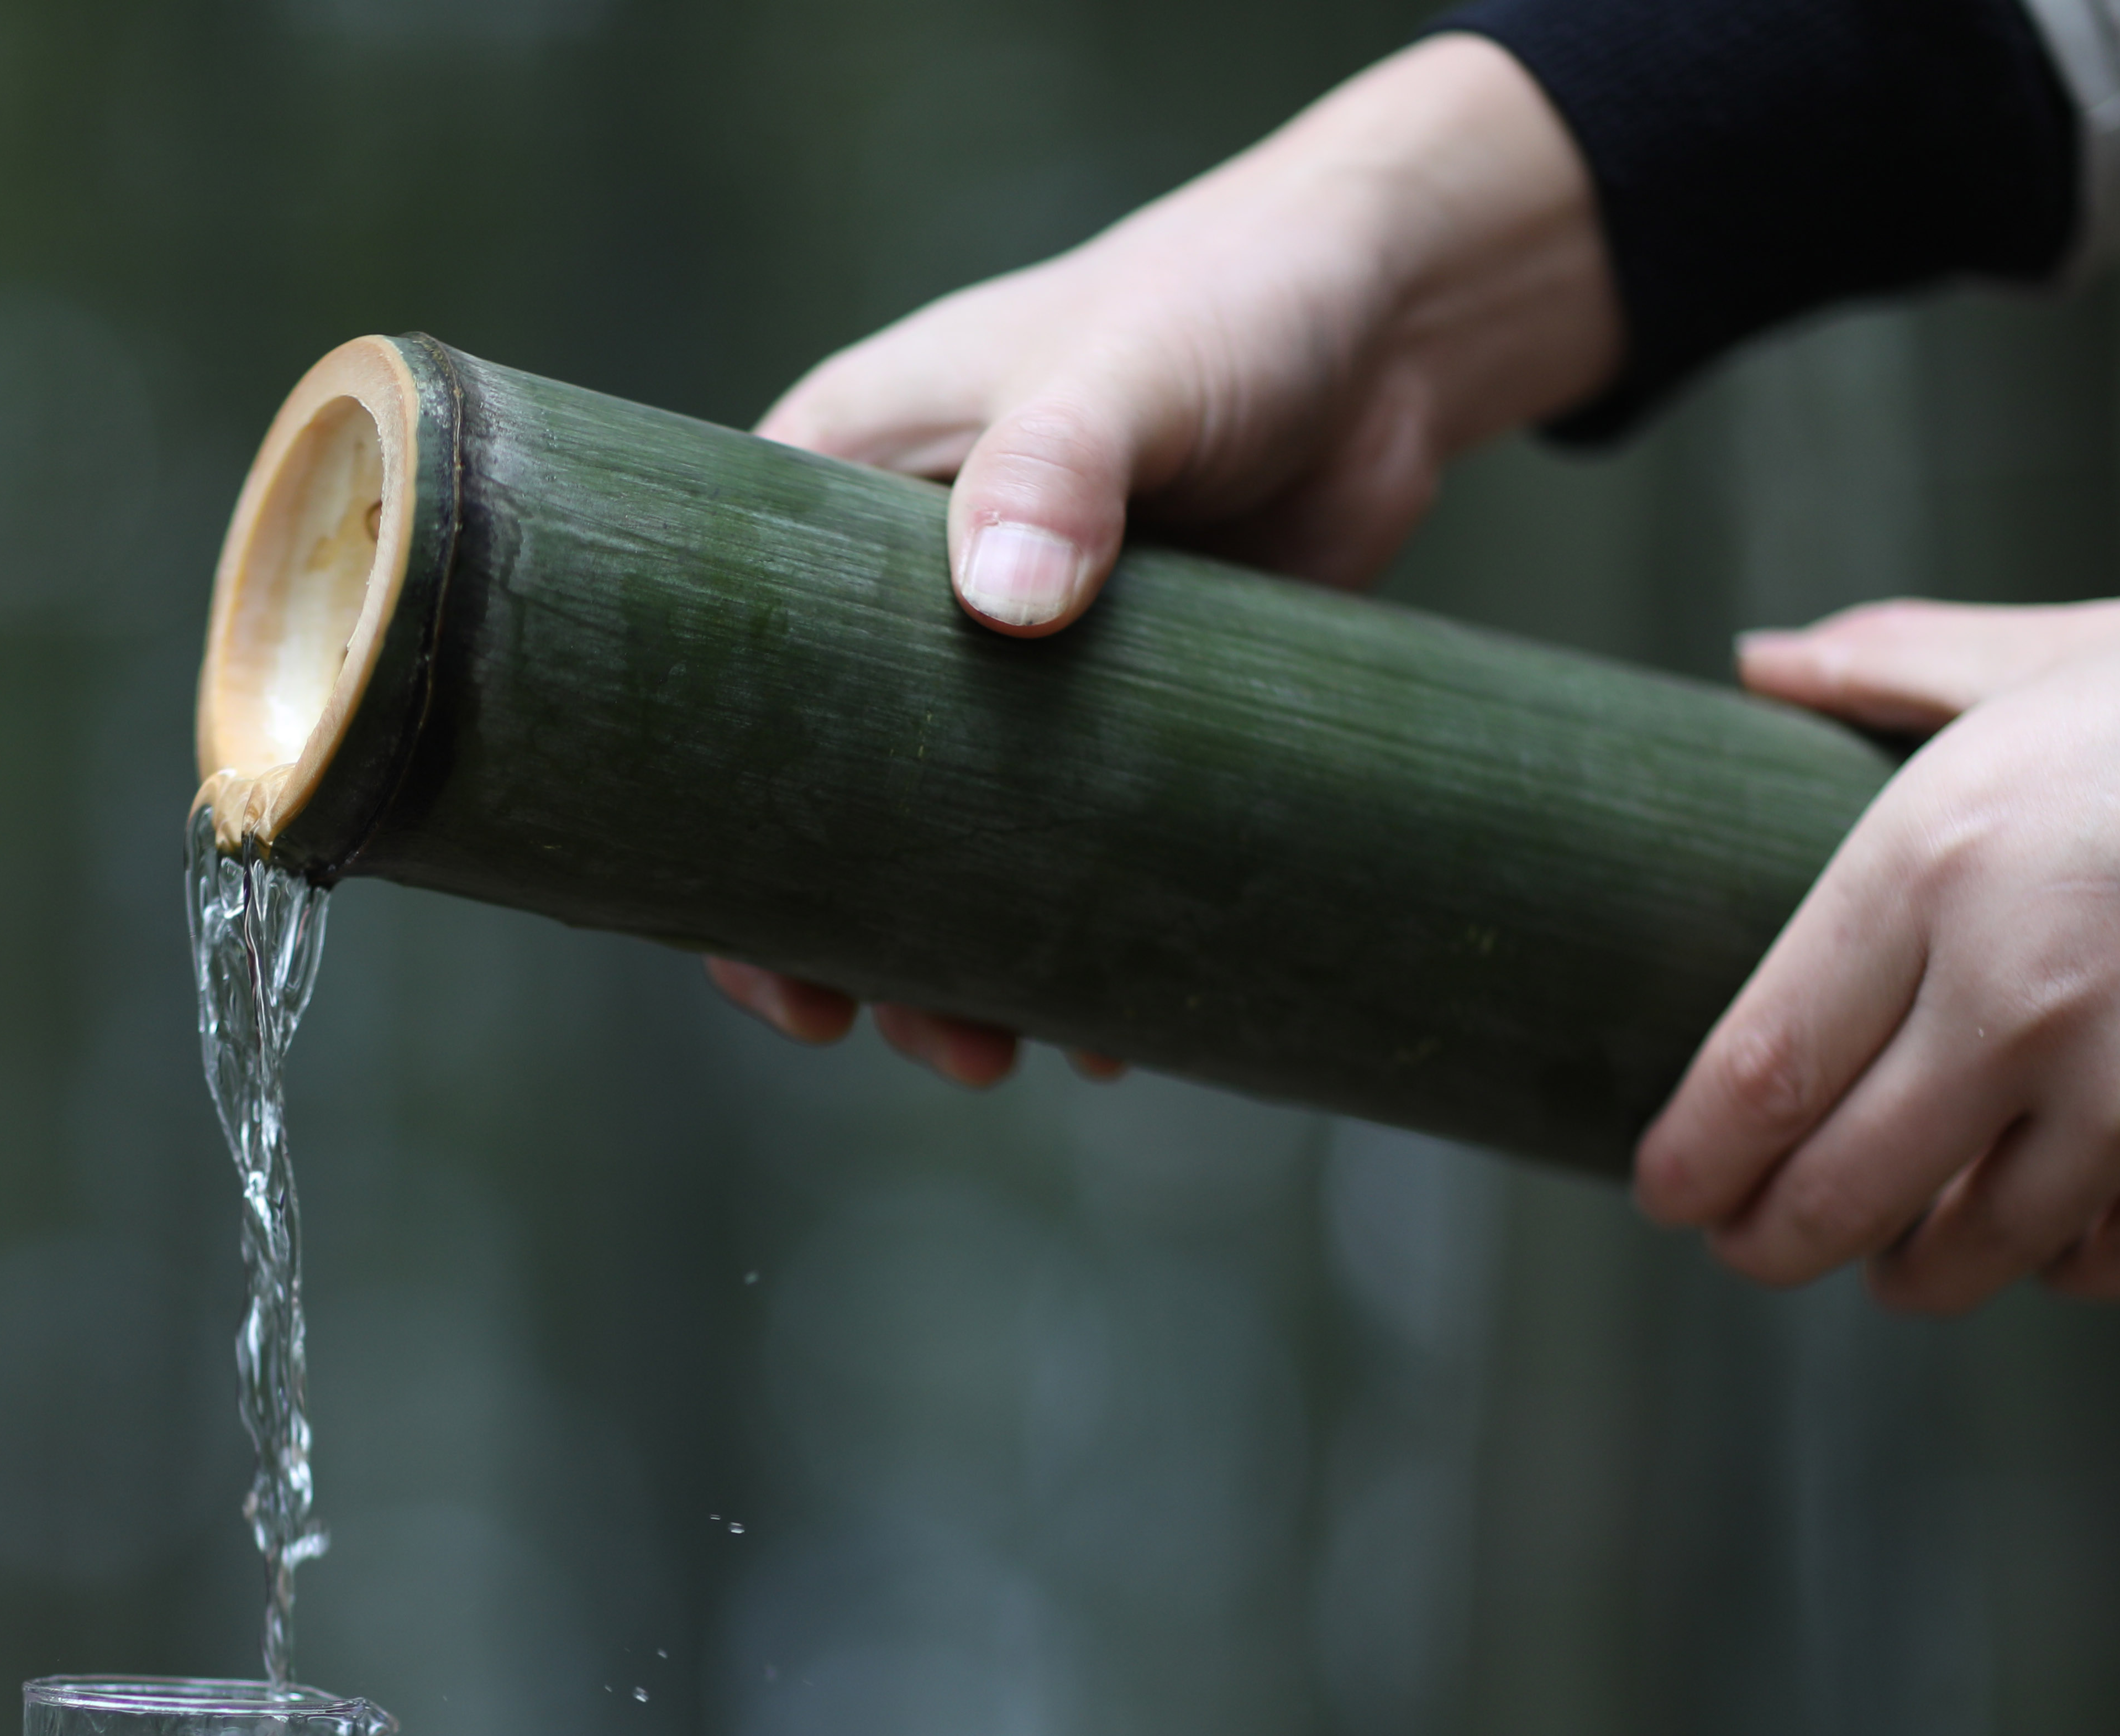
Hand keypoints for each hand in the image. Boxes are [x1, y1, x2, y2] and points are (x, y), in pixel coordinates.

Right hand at [712, 32, 1621, 1080]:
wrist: (1394, 322)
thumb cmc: (1224, 300)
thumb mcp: (1124, 371)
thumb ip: (1060, 467)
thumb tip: (1007, 606)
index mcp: (837, 497)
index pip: (725, 685)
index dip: (728, 835)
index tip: (769, 961)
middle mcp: (899, 597)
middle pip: (827, 799)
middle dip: (850, 939)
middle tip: (901, 1032)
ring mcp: (1008, 667)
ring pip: (947, 848)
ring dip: (962, 964)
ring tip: (1000, 1051)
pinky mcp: (1115, 714)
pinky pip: (1069, 850)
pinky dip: (1080, 939)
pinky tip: (1110, 1023)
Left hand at [1638, 572, 2119, 1311]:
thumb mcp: (2063, 655)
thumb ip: (1894, 668)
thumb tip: (1759, 660)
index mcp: (1940, 867)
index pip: (1755, 1077)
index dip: (1690, 1162)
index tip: (1663, 1190)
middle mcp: (2024, 999)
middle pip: (1833, 1190)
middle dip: (1766, 1242)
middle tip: (1747, 1246)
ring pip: (1965, 1250)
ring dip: (1906, 1267)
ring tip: (1888, 1253)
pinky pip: (2107, 1259)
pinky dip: (2056, 1257)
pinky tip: (2038, 1231)